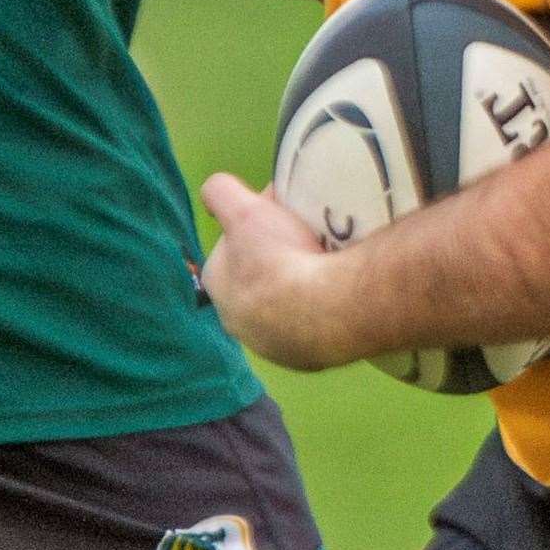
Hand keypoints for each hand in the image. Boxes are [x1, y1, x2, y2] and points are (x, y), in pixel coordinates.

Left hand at [199, 172, 353, 370]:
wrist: (328, 309)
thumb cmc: (279, 257)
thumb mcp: (243, 207)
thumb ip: (219, 192)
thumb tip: (217, 191)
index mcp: (217, 285)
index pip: (230, 246)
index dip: (252, 225)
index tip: (278, 215)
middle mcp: (237, 321)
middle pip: (256, 275)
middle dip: (274, 257)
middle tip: (303, 237)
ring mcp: (271, 345)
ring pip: (282, 304)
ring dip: (297, 285)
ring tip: (321, 262)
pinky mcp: (303, 358)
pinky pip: (310, 325)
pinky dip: (319, 308)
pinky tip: (332, 290)